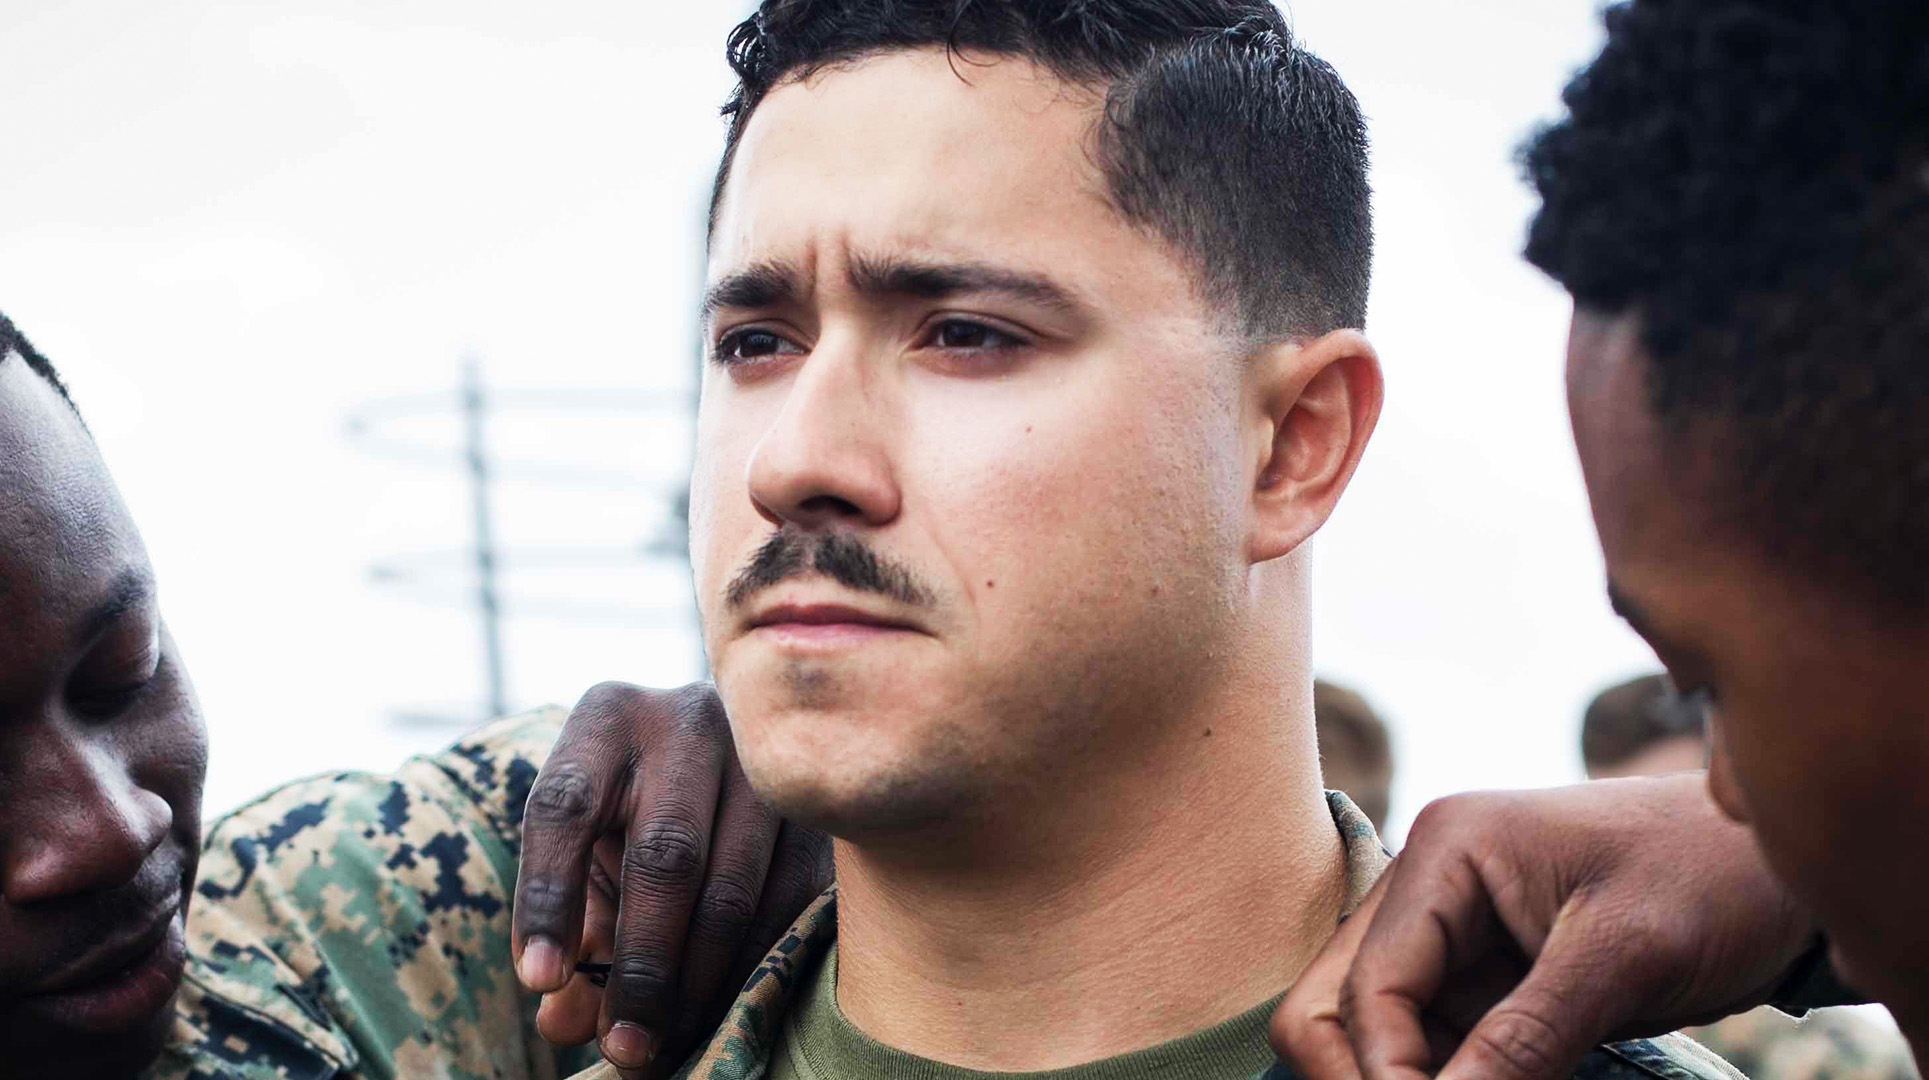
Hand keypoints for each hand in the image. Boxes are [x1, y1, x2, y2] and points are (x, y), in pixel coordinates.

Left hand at [512, 682, 833, 1077]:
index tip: (540, 982)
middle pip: (664, 854)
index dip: (547, 898)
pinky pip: (790, 899)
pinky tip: (724, 1007)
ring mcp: (762, 762)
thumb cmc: (634, 809)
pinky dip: (753, 965)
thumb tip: (564, 1018)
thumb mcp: (586, 849)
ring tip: (666, 1044)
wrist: (723, 754)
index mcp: (608, 719)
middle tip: (624, 1045)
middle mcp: (688, 722)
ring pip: (733, 886)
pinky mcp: (814, 806)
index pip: (566, 806)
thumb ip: (571, 926)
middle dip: (642, 964)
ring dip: (699, 982)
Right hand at [1270, 775, 1816, 1079]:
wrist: (1781, 860)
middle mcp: (1428, 884)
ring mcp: (1451, 930)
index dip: (1388, 1075)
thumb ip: (1525, 1039)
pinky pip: (1435, 1043)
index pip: (1370, 986)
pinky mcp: (1486, 973)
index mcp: (1445, 849)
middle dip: (1367, 1077)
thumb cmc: (1712, 875)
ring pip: (1378, 1032)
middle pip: (1336, 1004)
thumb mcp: (1623, 958)